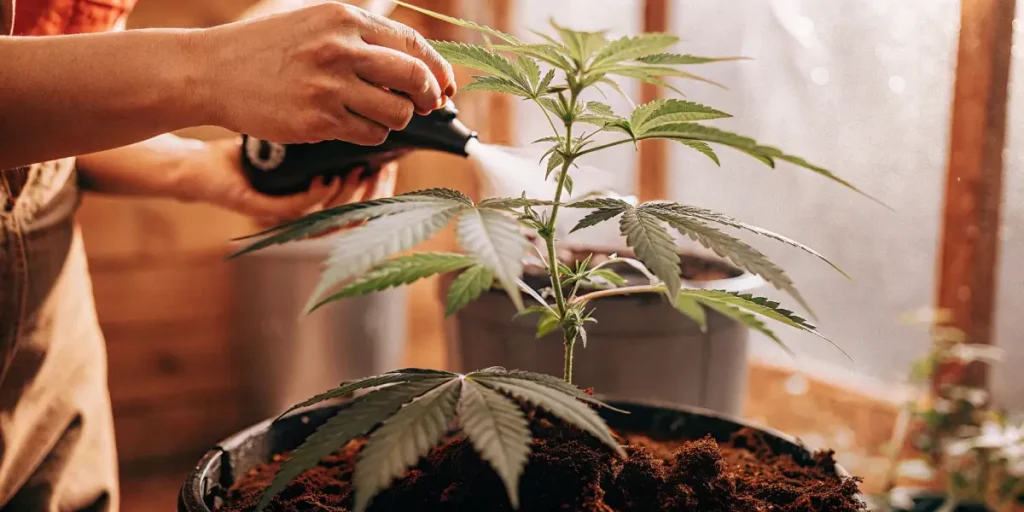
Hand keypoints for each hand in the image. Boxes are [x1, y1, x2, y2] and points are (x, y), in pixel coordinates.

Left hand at [179, 137, 396, 226]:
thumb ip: (325, 136)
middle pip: (352, 217)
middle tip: (380, 170)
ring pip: (329, 217)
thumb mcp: (295, 141)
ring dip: (348, 196)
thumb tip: (365, 114)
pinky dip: (315, 196)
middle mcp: (302, 216)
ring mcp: (284, 216)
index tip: (390, 168)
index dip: (379, 192)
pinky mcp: (261, 211)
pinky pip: (298, 211)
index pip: (358, 206)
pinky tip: (326, 178)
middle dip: (371, 195)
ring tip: (357, 170)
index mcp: (314, 202)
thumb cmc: (248, 154)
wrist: (201, 165)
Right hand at [196, 2, 456, 144]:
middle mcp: (340, 48)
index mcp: (343, 18)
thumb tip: (415, 61)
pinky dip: (370, 134)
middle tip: (427, 106)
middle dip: (430, 96)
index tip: (445, 86)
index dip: (438, 69)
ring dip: (398, 119)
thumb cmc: (267, 50)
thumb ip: (360, 35)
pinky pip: (370, 134)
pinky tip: (351, 126)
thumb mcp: (314, 22)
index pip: (412, 44)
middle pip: (414, 78)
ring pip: (397, 111)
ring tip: (378, 115)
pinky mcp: (318, 119)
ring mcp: (329, 85)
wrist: (211, 72)